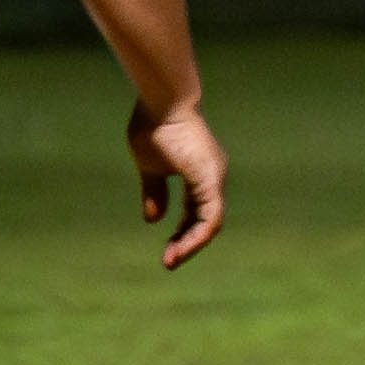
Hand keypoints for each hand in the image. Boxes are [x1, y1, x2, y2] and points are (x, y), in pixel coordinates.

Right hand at [129, 105, 227, 268]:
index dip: (181, 234)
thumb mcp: (150, 167)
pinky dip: (196, 235)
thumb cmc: (154, 127)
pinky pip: (210, 216)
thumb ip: (154, 192)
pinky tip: (180, 247)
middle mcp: (213, 178)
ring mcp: (214, 178)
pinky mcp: (210, 179)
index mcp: (201, 175)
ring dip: (190, 244)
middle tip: (168, 262)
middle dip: (185, 244)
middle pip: (205, 222)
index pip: (197, 214)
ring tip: (171, 260)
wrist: (161, 102)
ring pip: (210, 223)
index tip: (165, 252)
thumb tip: (154, 219)